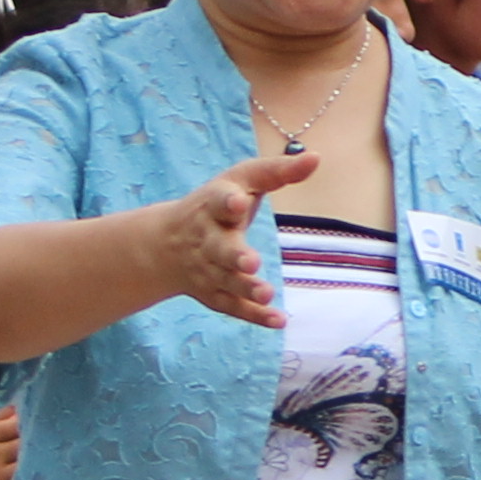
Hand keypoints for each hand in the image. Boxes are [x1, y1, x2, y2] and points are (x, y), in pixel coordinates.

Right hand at [152, 150, 309, 326]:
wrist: (164, 244)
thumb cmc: (218, 205)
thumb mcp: (241, 181)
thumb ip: (277, 172)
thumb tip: (316, 158)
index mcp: (213, 207)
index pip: (219, 202)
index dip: (228, 202)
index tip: (239, 201)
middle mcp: (208, 239)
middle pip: (219, 249)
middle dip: (233, 255)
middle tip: (251, 261)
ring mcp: (209, 269)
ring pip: (226, 281)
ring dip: (246, 288)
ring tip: (266, 292)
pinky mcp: (214, 293)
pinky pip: (234, 307)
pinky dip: (254, 316)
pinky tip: (278, 321)